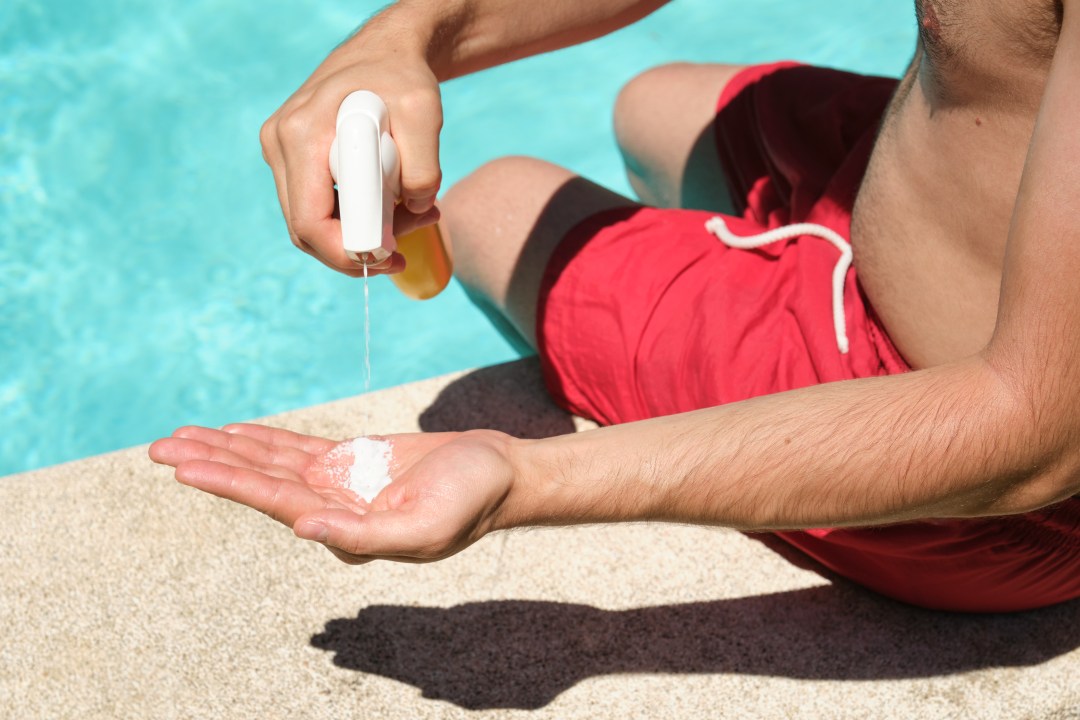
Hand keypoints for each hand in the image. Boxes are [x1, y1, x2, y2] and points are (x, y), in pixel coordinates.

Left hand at [148, 424, 516, 563]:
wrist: (501, 471)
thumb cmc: (471, 500)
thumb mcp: (425, 526)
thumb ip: (363, 535)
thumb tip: (302, 528)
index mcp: (347, 531)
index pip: (276, 502)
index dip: (230, 481)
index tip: (185, 466)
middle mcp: (335, 509)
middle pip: (261, 483)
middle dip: (211, 464)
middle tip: (159, 449)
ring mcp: (341, 485)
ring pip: (272, 465)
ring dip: (228, 450)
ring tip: (180, 438)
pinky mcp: (353, 461)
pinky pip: (298, 450)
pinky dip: (265, 441)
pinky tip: (235, 433)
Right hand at [259, 11, 443, 275]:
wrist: (383, 54)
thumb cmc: (401, 77)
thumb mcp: (424, 111)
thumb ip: (424, 166)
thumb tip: (416, 209)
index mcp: (303, 134)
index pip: (309, 221)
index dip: (346, 252)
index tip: (389, 258)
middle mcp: (281, 144)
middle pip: (306, 230)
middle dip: (356, 249)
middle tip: (403, 252)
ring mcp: (282, 153)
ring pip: (311, 223)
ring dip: (360, 235)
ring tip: (414, 216)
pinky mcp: (294, 160)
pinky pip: (318, 207)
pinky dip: (355, 218)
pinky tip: (396, 207)